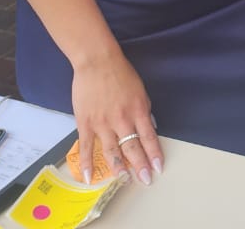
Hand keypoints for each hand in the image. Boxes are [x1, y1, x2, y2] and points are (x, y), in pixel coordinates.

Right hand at [70, 48, 160, 185]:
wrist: (97, 63)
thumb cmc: (121, 74)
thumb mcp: (141, 91)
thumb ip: (144, 111)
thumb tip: (149, 128)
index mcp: (139, 110)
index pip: (149, 137)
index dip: (154, 154)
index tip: (158, 168)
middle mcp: (122, 120)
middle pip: (133, 148)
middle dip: (140, 166)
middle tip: (145, 181)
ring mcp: (103, 123)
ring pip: (112, 151)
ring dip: (119, 168)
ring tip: (125, 180)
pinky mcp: (85, 123)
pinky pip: (86, 147)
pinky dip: (88, 163)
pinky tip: (90, 177)